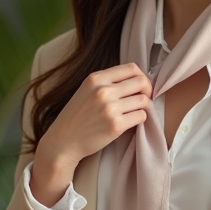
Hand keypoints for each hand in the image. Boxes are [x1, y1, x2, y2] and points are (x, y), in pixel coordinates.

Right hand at [31, 63, 151, 205]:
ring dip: (142, 107)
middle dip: (147, 91)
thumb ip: (107, 82)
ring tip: (133, 112)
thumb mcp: (86, 90)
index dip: (141, 76)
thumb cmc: (77, 116)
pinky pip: (141, 116)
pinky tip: (130, 122)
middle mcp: (103, 90)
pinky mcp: (115, 125)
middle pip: (141, 82)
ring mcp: (109, 108)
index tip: (140, 87)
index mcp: (96, 78)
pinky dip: (139, 119)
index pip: (131, 68)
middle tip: (142, 100)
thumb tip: (137, 79)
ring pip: (144, 100)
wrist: (63, 141)